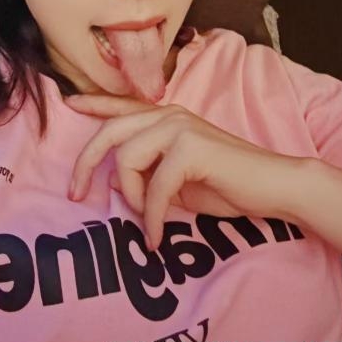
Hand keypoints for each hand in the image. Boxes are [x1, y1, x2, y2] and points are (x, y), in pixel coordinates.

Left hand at [65, 94, 303, 249]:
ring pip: (127, 158)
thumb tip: (117, 184)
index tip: (68, 104)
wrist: (273, 186)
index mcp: (165, 117)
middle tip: (76, 195)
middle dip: (86, 164)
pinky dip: (152, 217)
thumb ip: (148, 173)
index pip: (121, 106)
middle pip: (110, 133)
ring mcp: (180, 127)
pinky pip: (154, 187)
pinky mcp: (191, 147)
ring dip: (131, 197)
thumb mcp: (177, 179)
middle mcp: (169, 114)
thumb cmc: (227, 183)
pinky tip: (157, 237)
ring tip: (148, 221)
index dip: (93, 104)